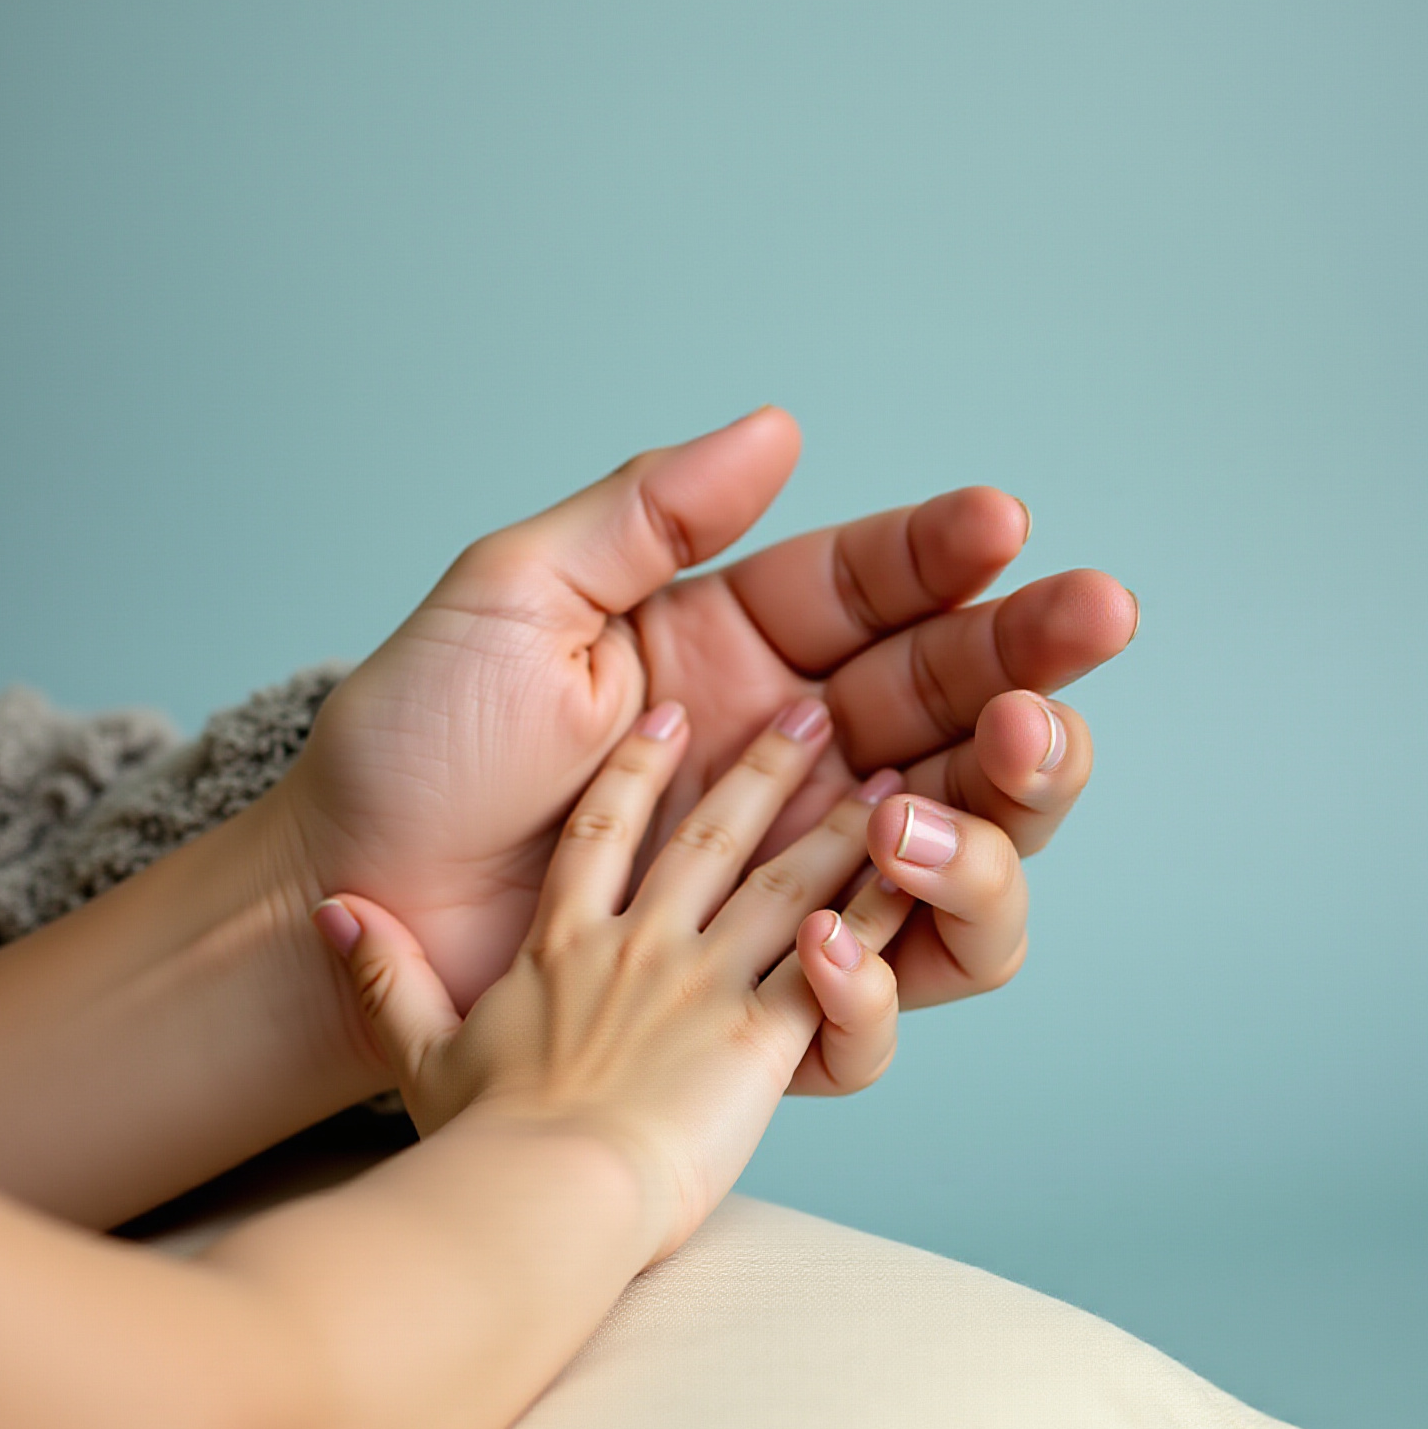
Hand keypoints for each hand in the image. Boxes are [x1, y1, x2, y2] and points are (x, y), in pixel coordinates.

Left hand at [276, 406, 1135, 1085]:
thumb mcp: (519, 598)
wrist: (343, 890)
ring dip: (998, 822)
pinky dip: (893, 968)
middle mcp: (792, 766)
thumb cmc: (417, 745)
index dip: (953, 561)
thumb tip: (781, 428)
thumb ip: (648, 515)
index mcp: (743, 658)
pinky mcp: (765, 999)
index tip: (1005, 527)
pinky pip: (878, 1000)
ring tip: (959, 786)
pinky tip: (858, 911)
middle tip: (1083, 630)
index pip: (884, 598)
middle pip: (960, 720)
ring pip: (962, 858)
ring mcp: (788, 882)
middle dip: (1037, 670)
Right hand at [310, 700, 911, 1265]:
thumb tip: (327, 911)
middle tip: (807, 712)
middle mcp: (642, 948)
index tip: (665, 716)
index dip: (635, 772)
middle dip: (761, 771)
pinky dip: (876, 919)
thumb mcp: (414, 1049)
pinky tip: (914, 877)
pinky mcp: (760, 1036)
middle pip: (709, 837)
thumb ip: (380, 973)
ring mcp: (705, 985)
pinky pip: (833, 966)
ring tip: (881, 772)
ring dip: (838, 826)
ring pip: (785, 883)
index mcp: (564, 948)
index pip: (600, 834)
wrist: (535, 1199)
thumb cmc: (476, 1143)